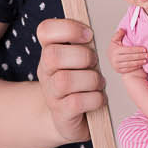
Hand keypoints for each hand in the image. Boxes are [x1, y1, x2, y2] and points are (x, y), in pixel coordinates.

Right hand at [35, 19, 105, 143]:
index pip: (45, 30)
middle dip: (82, 56)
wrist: (68, 119)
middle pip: (53, 55)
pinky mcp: (61, 114)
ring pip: (65, 80)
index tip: (88, 35)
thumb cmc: (79, 85)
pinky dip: (95, 99)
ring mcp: (51, 94)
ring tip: (99, 83)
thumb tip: (101, 34)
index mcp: (49, 52)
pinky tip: (99, 98)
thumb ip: (85, 45)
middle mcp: (46, 72)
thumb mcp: (79, 61)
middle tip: (95, 63)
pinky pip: (76, 102)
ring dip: (91, 80)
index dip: (68, 28)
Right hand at [108, 32, 147, 75]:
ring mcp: (116, 65)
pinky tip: (141, 64)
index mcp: (115, 50)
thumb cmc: (114, 48)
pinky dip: (135, 67)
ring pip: (130, 64)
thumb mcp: (115, 40)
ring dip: (139, 62)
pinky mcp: (118, 70)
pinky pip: (128, 69)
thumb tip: (123, 29)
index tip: (145, 49)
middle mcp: (115, 58)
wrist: (110, 58)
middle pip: (130, 57)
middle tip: (147, 55)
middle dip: (140, 56)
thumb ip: (119, 34)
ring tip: (146, 60)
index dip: (137, 49)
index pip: (128, 50)